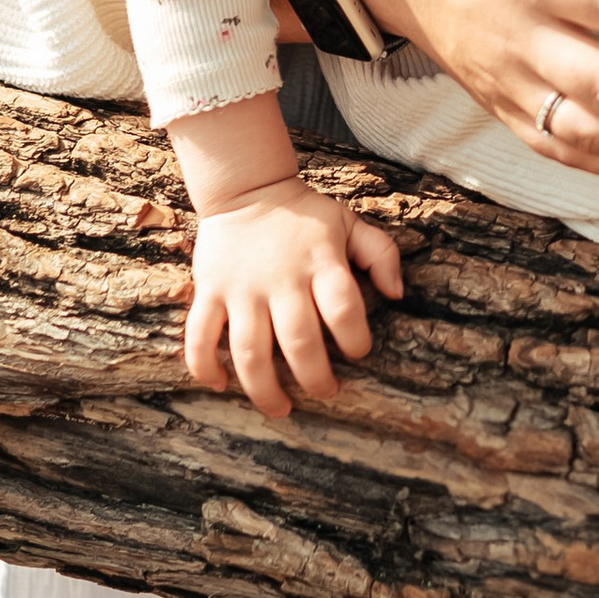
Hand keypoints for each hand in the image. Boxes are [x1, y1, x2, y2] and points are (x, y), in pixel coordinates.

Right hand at [185, 176, 402, 422]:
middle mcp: (281, 280)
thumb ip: (380, 253)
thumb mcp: (349, 222)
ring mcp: (242, 288)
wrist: (246, 189)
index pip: (344, 308)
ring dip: (264, 388)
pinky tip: (219, 384)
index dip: (355, 339)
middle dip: (314, 378)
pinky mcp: (209, 291)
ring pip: (249, 351)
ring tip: (280, 408)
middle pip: (299, 341)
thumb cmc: (304, 216)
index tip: (358, 352)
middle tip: (326, 392)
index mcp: (321, 262)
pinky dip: (204, 365)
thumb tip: (397, 294)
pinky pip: (200, 335)